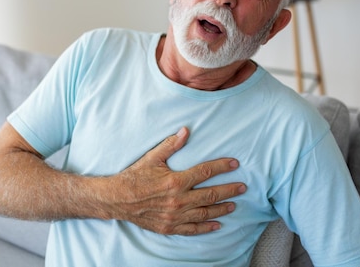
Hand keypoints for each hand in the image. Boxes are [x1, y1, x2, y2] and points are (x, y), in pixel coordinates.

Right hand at [106, 127, 246, 234]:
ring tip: (234, 204)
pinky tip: (217, 225)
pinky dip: (206, 227)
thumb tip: (186, 131)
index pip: (205, 172)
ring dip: (221, 208)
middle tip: (243, 187)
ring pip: (204, 213)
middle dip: (229, 190)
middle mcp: (178, 200)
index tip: (235, 164)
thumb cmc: (135, 176)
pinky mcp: (169, 227)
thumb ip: (171, 145)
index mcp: (175, 181)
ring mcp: (174, 216)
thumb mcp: (152, 157)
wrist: (117, 199)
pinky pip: (192, 229)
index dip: (222, 167)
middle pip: (210, 195)